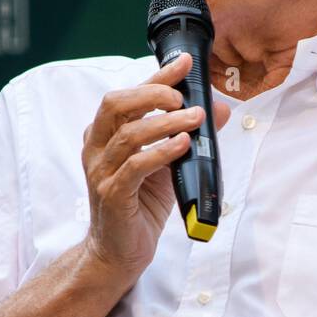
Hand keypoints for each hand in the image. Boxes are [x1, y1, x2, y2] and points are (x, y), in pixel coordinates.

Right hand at [80, 51, 230, 280]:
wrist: (120, 253)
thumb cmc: (140, 207)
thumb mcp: (169, 166)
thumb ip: (187, 136)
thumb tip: (219, 109)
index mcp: (106, 135)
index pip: (130, 95)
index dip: (157, 76)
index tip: (184, 62)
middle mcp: (97, 148)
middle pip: (116, 103)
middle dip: (153, 92)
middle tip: (183, 97)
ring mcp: (100, 171)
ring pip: (128, 134)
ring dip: (165, 123)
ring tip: (194, 119)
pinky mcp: (112, 195)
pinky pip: (135, 166)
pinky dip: (161, 152)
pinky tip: (182, 145)